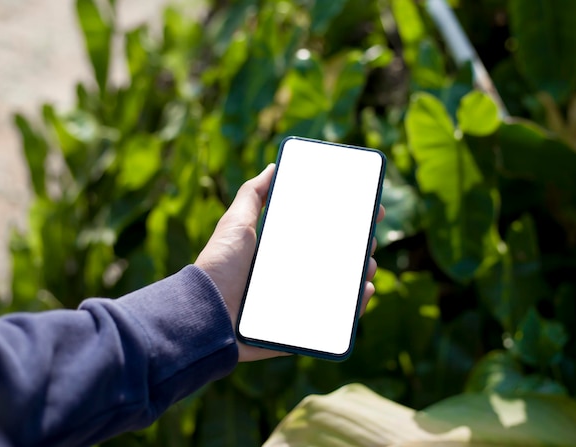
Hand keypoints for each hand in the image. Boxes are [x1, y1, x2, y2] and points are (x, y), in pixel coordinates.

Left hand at [196, 164, 384, 361]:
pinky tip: (363, 290)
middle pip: (334, 259)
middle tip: (369, 235)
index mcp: (281, 252)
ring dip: (360, 274)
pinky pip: (333, 319)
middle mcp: (292, 276)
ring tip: (369, 263)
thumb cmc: (219, 266)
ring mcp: (298, 301)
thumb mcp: (235, 224)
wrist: (206, 313)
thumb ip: (252, 195)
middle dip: (357, 246)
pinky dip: (353, 306)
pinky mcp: (300, 327)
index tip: (365, 209)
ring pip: (338, 287)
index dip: (344, 223)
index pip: (320, 235)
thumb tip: (272, 167)